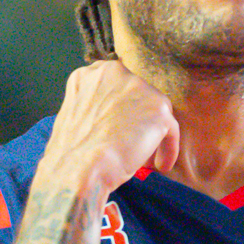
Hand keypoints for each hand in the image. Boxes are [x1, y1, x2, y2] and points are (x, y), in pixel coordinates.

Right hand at [42, 60, 180, 197]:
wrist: (79, 169)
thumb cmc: (71, 154)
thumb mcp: (76, 117)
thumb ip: (97, 109)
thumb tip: (114, 121)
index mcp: (92, 75)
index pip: (118, 90)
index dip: (123, 113)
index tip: (122, 130)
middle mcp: (116, 73)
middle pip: (139, 98)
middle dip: (139, 122)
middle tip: (134, 145)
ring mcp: (139, 88)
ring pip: (155, 114)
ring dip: (152, 136)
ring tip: (146, 160)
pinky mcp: (158, 108)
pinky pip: (171, 131)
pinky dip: (168, 149)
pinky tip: (160, 165)